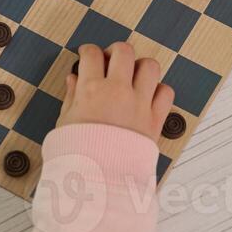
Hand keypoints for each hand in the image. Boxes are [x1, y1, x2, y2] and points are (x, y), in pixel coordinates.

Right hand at [58, 42, 174, 142]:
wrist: (99, 180)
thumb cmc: (77, 153)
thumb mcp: (65, 123)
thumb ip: (71, 97)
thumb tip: (73, 79)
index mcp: (91, 90)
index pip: (91, 54)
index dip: (87, 51)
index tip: (86, 56)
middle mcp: (118, 91)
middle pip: (123, 51)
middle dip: (115, 51)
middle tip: (110, 61)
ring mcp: (140, 104)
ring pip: (150, 66)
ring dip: (140, 67)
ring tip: (132, 77)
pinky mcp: (155, 119)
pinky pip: (166, 93)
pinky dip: (158, 91)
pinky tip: (147, 97)